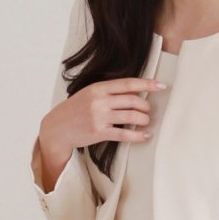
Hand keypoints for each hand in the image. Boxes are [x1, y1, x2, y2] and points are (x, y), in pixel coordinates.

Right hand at [36, 77, 165, 190]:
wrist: (57, 128)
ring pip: (131, 116)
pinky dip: (137, 135)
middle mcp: (100, 101)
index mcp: (99, 88)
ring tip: (146, 121)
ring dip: (143, 119)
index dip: (147, 84)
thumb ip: (107, 91)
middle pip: (133, 100)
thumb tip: (132, 93)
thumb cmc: (74, 110)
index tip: (161, 85)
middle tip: (148, 110)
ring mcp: (100, 117)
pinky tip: (145, 135)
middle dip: (145, 106)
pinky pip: (124, 134)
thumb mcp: (89, 94)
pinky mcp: (99, 133)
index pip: (128, 84)